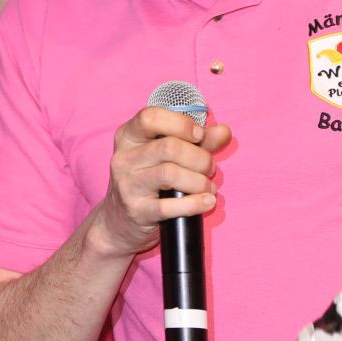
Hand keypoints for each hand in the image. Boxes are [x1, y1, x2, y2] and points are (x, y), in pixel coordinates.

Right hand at [87, 105, 230, 260]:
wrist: (117, 223)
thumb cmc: (146, 182)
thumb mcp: (164, 156)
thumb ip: (195, 142)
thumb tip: (224, 131)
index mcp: (128, 137)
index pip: (150, 117)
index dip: (180, 124)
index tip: (199, 135)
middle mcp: (123, 158)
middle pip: (168, 147)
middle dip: (199, 157)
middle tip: (209, 168)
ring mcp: (128, 185)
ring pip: (170, 174)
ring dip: (199, 181)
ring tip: (209, 187)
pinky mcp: (137, 211)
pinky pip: (170, 206)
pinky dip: (195, 203)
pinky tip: (207, 202)